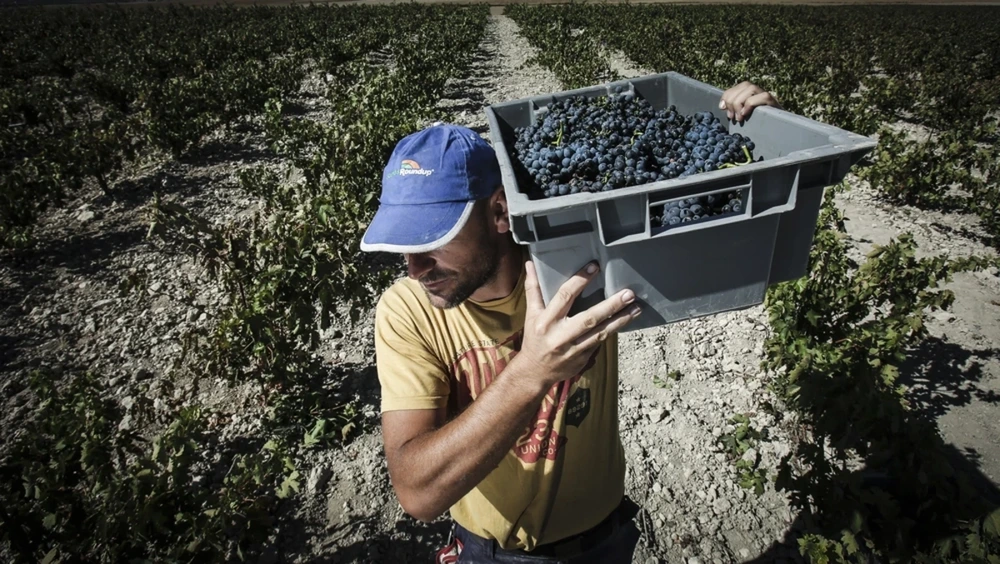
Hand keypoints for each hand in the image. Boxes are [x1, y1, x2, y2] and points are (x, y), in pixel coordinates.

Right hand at [517, 260, 640, 389]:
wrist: (534, 372)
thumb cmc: (534, 339)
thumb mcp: (531, 314)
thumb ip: (533, 289)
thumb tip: (530, 265)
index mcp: (546, 320)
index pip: (565, 296)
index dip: (580, 280)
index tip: (594, 267)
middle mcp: (560, 335)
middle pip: (590, 317)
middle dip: (611, 305)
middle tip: (628, 294)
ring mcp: (573, 349)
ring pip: (601, 332)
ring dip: (620, 320)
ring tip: (636, 307)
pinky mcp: (583, 358)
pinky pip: (601, 341)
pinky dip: (613, 330)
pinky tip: (626, 320)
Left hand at [719, 81, 781, 121]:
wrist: (778, 131)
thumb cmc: (758, 126)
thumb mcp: (743, 117)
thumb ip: (733, 110)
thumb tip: (722, 106)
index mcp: (750, 94)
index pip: (737, 87)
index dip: (727, 95)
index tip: (722, 108)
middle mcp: (759, 92)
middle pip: (743, 85)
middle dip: (732, 100)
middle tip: (731, 116)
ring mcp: (767, 96)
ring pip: (751, 88)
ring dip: (740, 102)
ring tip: (739, 118)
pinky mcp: (773, 103)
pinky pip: (763, 96)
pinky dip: (750, 104)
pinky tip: (745, 115)